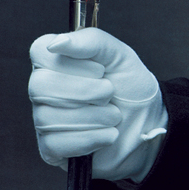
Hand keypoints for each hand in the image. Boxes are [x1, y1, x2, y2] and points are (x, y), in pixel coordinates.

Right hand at [29, 27, 167, 181]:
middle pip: (40, 86)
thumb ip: (92, 41)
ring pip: (49, 118)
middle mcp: (44, 89)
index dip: (73, 63)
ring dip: (94, 117)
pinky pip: (56, 144)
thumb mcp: (120, 56)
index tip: (99, 70)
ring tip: (113, 115)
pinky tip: (107, 134)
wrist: (148, 124)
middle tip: (109, 93)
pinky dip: (90, 139)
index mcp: (57, 60)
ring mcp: (44, 119)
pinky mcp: (51, 148)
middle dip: (86, 92)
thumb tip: (57, 43)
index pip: (40, 52)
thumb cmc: (131, 89)